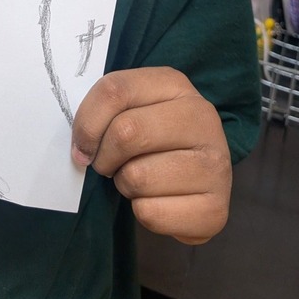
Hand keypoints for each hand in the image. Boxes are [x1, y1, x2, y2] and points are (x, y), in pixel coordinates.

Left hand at [71, 67, 231, 243]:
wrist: (195, 181)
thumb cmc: (152, 139)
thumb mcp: (130, 109)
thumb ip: (104, 112)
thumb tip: (82, 149)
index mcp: (175, 85)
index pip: (115, 91)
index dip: (87, 122)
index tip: (82, 144)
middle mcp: (202, 118)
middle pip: (126, 132)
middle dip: (104, 157)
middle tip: (109, 165)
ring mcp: (216, 164)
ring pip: (137, 177)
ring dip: (125, 185)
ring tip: (139, 179)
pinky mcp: (215, 209)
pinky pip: (151, 213)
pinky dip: (142, 212)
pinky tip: (157, 200)